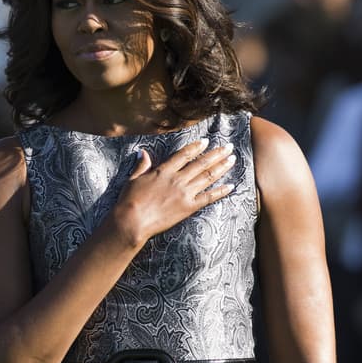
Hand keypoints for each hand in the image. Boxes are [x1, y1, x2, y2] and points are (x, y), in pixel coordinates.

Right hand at [109, 138, 236, 247]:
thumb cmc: (128, 201)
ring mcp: (184, 193)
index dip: (196, 147)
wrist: (132, 221)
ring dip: (222, 167)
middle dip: (216, 154)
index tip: (206, 141)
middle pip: (201, 163)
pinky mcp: (188, 207)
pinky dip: (221, 191)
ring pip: (207, 177)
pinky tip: (231, 186)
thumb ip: (142, 166)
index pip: (183, 155)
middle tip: (229, 147)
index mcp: (163, 171)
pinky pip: (208, 197)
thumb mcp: (132, 180)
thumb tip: (143, 153)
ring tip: (233, 159)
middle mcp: (177, 179)